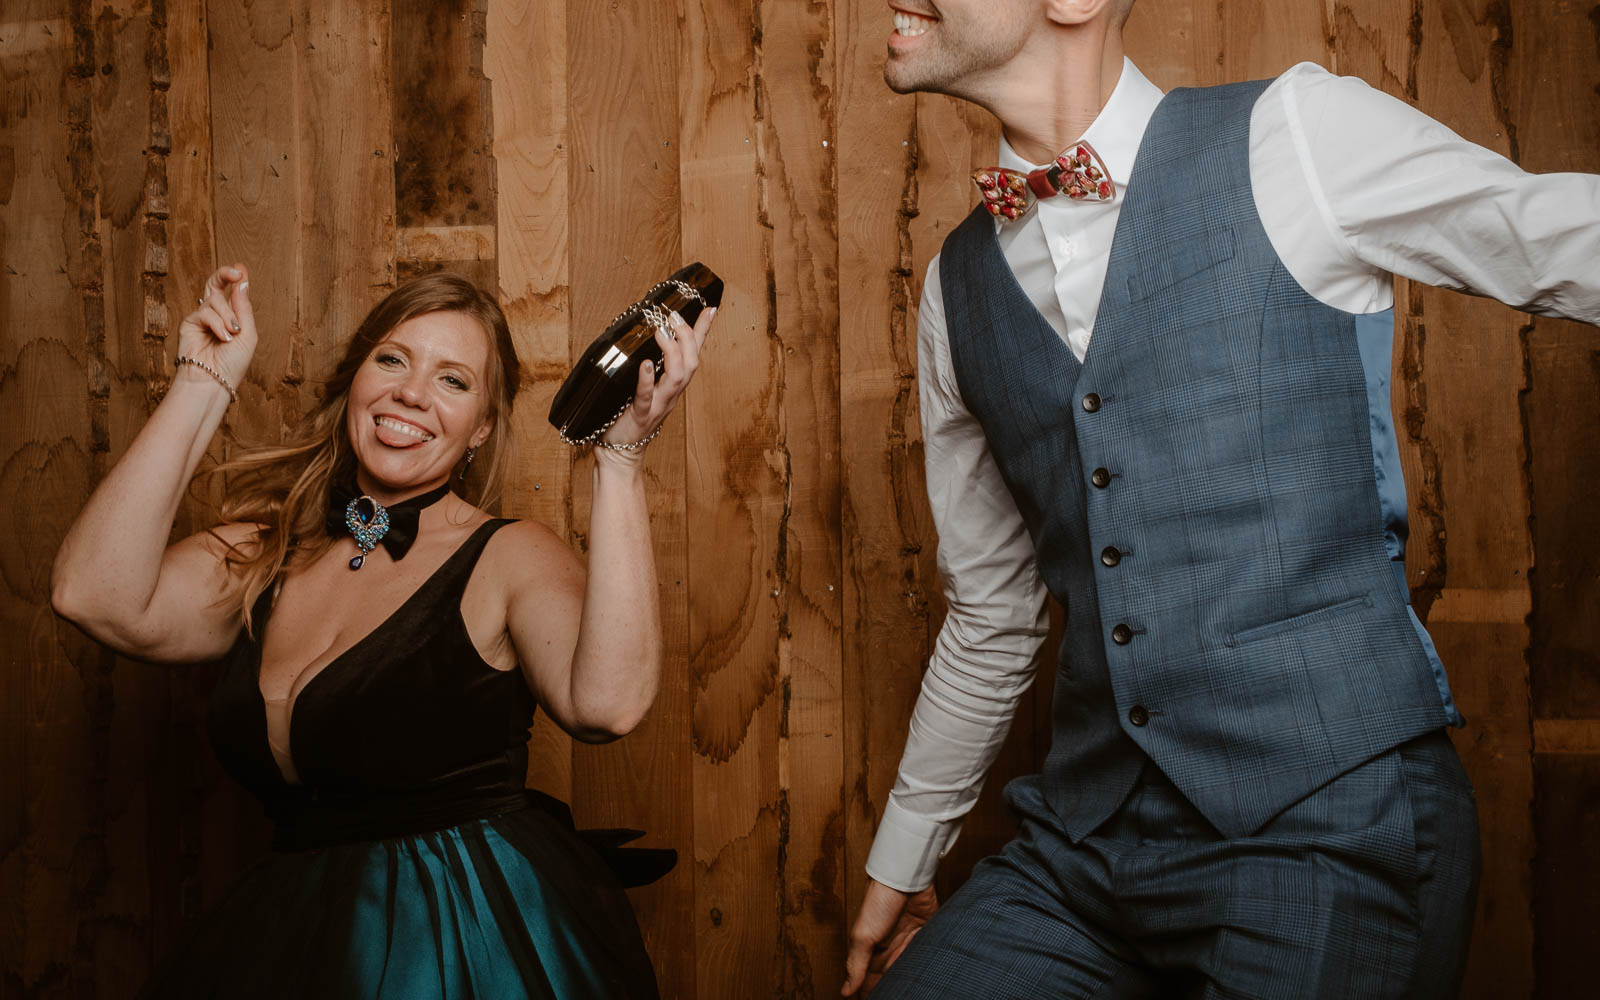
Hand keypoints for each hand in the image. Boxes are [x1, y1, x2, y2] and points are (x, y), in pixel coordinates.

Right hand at [175, 264, 256, 392]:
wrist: (214, 380)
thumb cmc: (233, 362)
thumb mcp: (247, 334)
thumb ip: (244, 308)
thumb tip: (242, 282)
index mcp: (232, 317)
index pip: (232, 293)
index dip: (235, 278)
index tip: (240, 268)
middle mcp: (216, 315)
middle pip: (215, 284)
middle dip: (225, 274)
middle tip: (236, 272)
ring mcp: (202, 318)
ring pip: (214, 299)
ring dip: (227, 316)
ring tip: (232, 334)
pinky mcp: (189, 322)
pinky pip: (205, 312)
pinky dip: (217, 323)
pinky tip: (223, 337)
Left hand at [598, 303, 715, 451]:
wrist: (620, 451)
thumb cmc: (629, 416)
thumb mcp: (644, 386)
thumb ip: (648, 366)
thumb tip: (642, 338)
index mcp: (672, 385)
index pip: (693, 354)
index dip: (702, 332)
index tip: (710, 308)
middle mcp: (671, 394)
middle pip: (691, 364)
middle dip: (687, 338)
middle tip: (674, 317)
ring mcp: (658, 405)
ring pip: (678, 378)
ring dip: (673, 353)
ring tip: (662, 333)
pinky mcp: (640, 415)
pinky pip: (647, 397)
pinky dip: (647, 380)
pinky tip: (645, 364)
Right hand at [842, 879, 938, 995]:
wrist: (906, 877)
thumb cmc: (880, 901)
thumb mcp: (863, 936)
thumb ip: (856, 965)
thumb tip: (845, 991)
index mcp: (869, 950)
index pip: (868, 980)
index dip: (869, 993)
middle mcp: (888, 948)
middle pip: (890, 978)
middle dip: (893, 990)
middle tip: (900, 998)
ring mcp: (908, 942)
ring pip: (909, 970)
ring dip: (912, 981)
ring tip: (919, 993)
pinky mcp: (926, 935)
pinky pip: (926, 956)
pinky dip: (927, 966)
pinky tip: (931, 979)